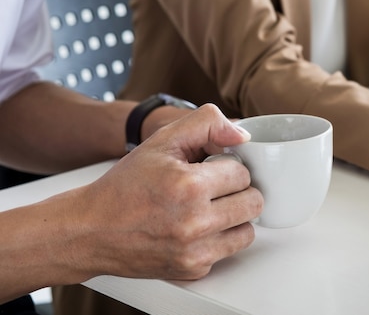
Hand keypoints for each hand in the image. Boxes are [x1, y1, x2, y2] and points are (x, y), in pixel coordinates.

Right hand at [68, 104, 262, 280]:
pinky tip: (197, 228)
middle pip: (253, 202)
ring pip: (248, 230)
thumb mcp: (163, 140)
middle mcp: (194, 223)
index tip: (210, 169)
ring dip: (234, 216)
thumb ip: (207, 124)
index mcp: (189, 186)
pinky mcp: (193, 269)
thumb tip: (243, 136)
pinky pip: (229, 250)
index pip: (243, 173)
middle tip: (214, 188)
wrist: (91, 230)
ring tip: (208, 207)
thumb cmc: (127, 184)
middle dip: (237, 191)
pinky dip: (219, 238)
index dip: (228, 166)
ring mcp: (195, 251)